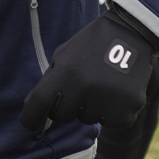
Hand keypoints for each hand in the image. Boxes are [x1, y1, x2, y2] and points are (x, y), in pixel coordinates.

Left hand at [20, 6, 158, 130]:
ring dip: (89, 108)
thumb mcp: (63, 56)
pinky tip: (115, 92)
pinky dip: (110, 112)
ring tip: (100, 85)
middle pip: (62, 116)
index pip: (40, 103)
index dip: (31, 117)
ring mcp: (109, 100)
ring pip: (87, 119)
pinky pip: (110, 122)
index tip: (29, 124)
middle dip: (64, 107)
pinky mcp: (128, 110)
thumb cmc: (89, 46)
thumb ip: (48, 81)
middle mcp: (86, 88)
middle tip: (77, 89)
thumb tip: (32, 106)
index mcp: (66, 72)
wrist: (129, 34)